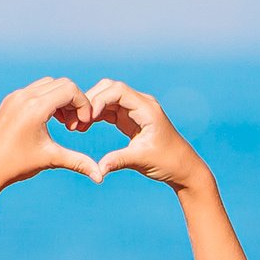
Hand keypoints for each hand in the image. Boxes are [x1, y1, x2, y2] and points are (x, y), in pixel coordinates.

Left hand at [0, 77, 104, 192]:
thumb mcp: (50, 160)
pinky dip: (48, 100)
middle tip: (75, 124)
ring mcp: (15, 97)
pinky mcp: (9, 101)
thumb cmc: (16, 165)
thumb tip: (101, 178)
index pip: (70, 90)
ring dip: (61, 99)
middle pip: (62, 84)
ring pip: (49, 85)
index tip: (85, 124)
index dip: (84, 105)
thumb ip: (78, 163)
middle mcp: (24, 96)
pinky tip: (50, 121)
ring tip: (64, 123)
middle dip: (74, 101)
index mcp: (35, 108)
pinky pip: (36, 90)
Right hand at [87, 80, 207, 189]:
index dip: (99, 100)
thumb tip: (98, 170)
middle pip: (110, 89)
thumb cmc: (168, 162)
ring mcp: (135, 110)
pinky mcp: (130, 119)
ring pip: (107, 98)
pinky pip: (109, 110)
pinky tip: (84, 127)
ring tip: (77, 126)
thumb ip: (118, 161)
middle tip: (76, 120)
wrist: (182, 167)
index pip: (118, 91)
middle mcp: (141, 104)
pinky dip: (96, 116)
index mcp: (147, 108)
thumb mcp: (142, 160)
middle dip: (91, 100)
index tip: (87, 118)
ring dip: (91, 108)